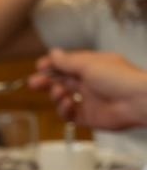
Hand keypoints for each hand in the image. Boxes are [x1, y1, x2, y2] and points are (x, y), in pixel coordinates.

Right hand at [31, 49, 146, 130]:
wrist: (137, 101)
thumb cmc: (120, 79)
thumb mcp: (90, 64)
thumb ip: (68, 61)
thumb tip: (53, 53)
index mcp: (93, 66)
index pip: (67, 64)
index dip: (52, 65)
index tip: (39, 66)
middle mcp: (90, 82)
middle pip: (62, 80)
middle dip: (47, 81)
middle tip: (33, 82)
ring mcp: (89, 99)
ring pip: (63, 97)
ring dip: (56, 95)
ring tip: (58, 93)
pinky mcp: (88, 116)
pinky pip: (69, 114)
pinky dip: (64, 109)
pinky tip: (66, 104)